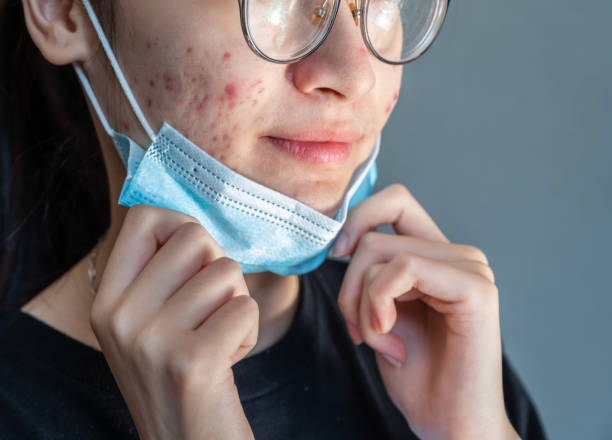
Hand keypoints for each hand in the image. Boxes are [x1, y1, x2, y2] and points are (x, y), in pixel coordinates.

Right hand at [90, 205, 256, 439]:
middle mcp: (120, 317)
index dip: (182, 226)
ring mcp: (151, 340)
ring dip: (236, 304)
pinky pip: (246, 308)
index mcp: (107, 301)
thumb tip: (189, 218)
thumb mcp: (149, 322)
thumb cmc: (180, 373)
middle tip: (210, 308)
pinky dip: (249, 332)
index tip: (194, 259)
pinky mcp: (191, 361)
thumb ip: (160, 272)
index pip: (145, 217)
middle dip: (218, 267)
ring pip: (226, 272)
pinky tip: (227, 359)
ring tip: (216, 338)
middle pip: (194, 237)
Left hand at [334, 185, 519, 439]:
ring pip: (379, 252)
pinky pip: (404, 268)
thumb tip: (340, 241)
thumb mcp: (380, 312)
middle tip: (359, 329)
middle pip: (374, 235)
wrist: (448, 424)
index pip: (395, 201)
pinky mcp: (475, 288)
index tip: (336, 253)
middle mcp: (458, 255)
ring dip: (361, 304)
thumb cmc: (416, 374)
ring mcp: (471, 268)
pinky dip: (378, 306)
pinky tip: (391, 344)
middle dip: (348, 287)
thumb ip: (372, 273)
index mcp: (438, 256)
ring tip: (379, 341)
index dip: (358, 217)